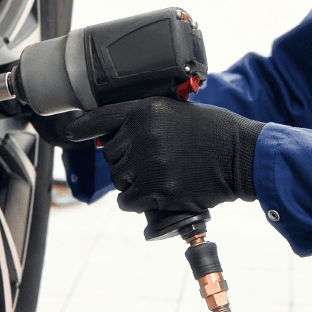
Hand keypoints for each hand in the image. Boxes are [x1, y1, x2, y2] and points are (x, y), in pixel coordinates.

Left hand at [50, 97, 264, 214]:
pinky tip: (154, 195)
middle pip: (112, 156)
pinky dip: (137, 201)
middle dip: (126, 161)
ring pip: (120, 180)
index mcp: (146, 110)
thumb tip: (115, 139)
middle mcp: (142, 134)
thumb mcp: (176, 112)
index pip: (102, 118)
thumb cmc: (214, 132)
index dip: (83, 127)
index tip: (70, 133)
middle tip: (153, 162)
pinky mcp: (158, 190)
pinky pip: (129, 201)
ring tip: (158, 177)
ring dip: (132, 183)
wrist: (241, 155)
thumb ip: (145, 122)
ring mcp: (149, 164)